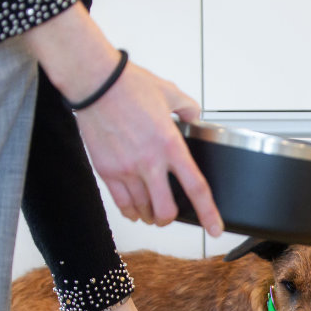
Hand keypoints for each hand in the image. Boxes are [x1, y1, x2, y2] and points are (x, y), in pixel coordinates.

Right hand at [21, 4, 223, 236]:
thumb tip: (194, 116)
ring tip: (152, 212)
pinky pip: (121, 203)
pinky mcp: (106, 170)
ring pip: (143, 210)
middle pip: (166, 210)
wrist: (95, 83)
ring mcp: (127, 169)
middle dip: (170, 218)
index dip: (208, 213)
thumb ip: (188, 108)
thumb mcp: (170, 92)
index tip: (214, 228)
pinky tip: (134, 210)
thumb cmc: (129, 85)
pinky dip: (131, 211)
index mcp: (170, 145)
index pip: (196, 188)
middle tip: (171, 214)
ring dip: (150, 216)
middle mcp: (150, 162)